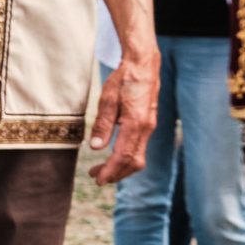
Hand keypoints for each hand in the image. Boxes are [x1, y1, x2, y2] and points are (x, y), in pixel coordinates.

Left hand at [87, 51, 157, 183]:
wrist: (144, 65)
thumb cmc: (124, 80)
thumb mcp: (108, 100)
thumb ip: (103, 125)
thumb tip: (95, 148)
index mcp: (136, 123)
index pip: (123, 156)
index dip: (110, 171)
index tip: (98, 179)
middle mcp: (146, 128)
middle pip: (133, 162)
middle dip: (116, 174)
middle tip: (96, 177)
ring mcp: (149, 127)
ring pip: (138, 157)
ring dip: (122, 168)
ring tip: (103, 169)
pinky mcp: (148, 125)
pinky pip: (140, 148)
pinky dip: (127, 158)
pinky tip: (115, 157)